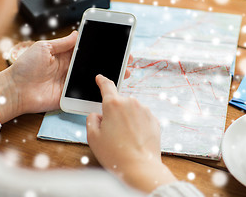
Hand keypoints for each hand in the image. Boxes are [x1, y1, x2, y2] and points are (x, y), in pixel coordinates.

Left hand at [0, 31, 132, 123]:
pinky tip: (109, 88)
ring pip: (93, 78)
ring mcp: (71, 83)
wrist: (15, 90)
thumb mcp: (44, 48)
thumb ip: (63, 43)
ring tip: (123, 73)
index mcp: (65, 55)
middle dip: (109, 62)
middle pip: (93, 64)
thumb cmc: (25, 67)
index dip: (101, 48)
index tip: (115, 44)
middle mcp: (70, 69)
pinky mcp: (70, 97)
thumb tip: (78, 33)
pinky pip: (86, 94)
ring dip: (108, 76)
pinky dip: (97, 91)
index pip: (87, 50)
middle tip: (126, 60)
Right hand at [86, 75, 176, 192]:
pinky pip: (141, 118)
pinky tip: (135, 139)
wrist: (140, 167)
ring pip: (131, 110)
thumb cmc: (114, 153)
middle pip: (119, 102)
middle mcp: (131, 102)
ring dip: (127, 119)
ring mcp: (144, 110)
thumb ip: (92, 120)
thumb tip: (98, 115)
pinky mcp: (154, 120)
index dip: (102, 81)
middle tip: (112, 132)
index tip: (100, 78)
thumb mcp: (93, 137)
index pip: (107, 86)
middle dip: (114, 113)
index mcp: (113, 104)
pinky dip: (137, 125)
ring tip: (125, 138)